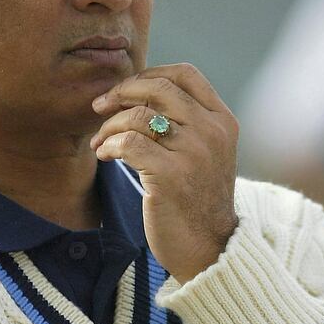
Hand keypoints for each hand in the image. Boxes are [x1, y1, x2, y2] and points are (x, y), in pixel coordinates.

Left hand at [90, 63, 238, 282]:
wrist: (209, 248)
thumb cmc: (197, 201)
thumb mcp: (205, 154)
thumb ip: (186, 123)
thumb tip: (138, 92)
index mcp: (222, 121)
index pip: (185, 74)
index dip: (149, 74)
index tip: (126, 90)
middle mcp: (212, 131)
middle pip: (158, 88)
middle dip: (121, 92)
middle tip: (100, 106)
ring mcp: (193, 153)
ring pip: (137, 115)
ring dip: (109, 126)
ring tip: (100, 142)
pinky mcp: (170, 175)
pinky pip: (128, 143)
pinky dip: (109, 145)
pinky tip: (105, 155)